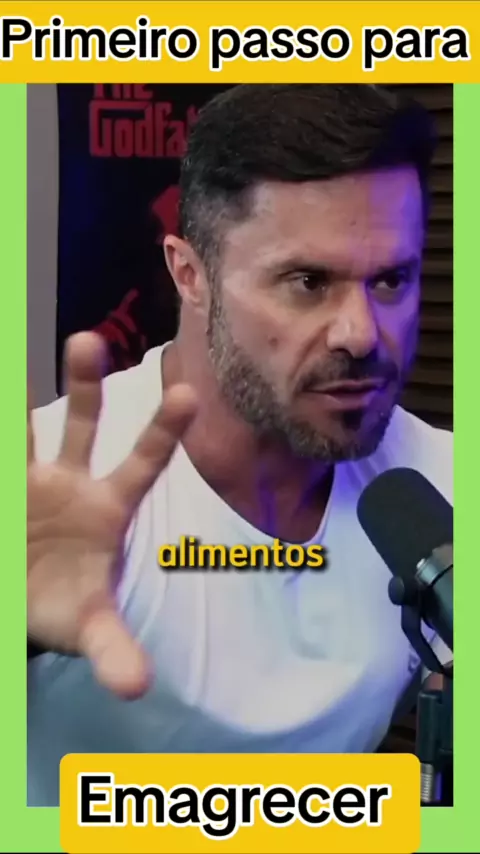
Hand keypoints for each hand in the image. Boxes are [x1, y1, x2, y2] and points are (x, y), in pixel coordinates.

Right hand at [27, 332, 196, 698]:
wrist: (25, 598)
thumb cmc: (64, 604)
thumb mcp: (88, 627)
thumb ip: (113, 649)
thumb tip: (139, 687)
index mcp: (107, 507)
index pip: (141, 463)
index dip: (163, 432)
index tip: (188, 394)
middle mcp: (70, 480)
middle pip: (82, 425)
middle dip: (86, 386)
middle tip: (89, 341)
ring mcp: (29, 478)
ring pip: (25, 427)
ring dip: (17, 394)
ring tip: (8, 341)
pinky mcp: (3, 485)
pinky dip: (1, 428)